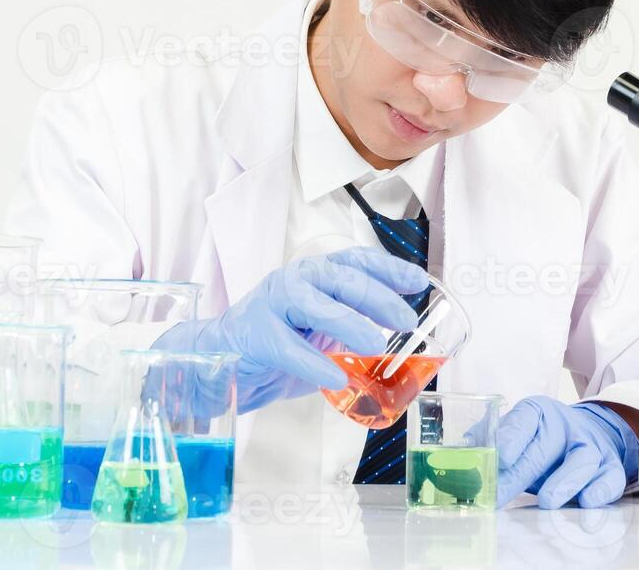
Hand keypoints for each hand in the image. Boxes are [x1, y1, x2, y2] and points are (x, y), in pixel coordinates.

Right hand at [153, 247, 426, 411]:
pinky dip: (313, 361)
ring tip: (375, 344)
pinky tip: (334, 377)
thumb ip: (352, 332)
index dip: (389, 268)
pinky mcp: (254, 334)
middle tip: (406, 320)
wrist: (219, 362)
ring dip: (348, 322)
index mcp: (314, 276)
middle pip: (340, 278)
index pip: (355, 260)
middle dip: (377, 297)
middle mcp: (294, 281)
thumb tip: (401, 347)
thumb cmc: (276, 346)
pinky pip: (287, 347)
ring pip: (314, 304)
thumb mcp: (321, 333)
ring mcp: (271, 304)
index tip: (418, 282)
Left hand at [495, 397, 638, 508]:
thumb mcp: (517, 434)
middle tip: (500, 495)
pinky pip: (609, 478)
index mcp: (538, 412)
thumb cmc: (543, 441)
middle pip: (544, 447)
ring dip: (564, 482)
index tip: (499, 457)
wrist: (590, 435)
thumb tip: (464, 453)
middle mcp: (566, 426)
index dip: (511, 437)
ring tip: (547, 501)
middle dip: (520, 474)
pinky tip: (587, 502)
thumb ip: (490, 439)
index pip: (524, 419)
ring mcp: (591, 445)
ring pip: (581, 460)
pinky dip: (599, 490)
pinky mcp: (610, 467)